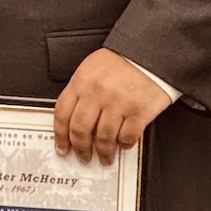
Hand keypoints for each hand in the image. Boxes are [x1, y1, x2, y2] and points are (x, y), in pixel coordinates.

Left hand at [53, 48, 172, 164]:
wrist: (150, 53)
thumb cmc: (120, 61)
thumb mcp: (90, 69)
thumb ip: (79, 91)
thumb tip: (71, 117)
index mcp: (81, 82)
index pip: (62, 114)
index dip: (60, 135)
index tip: (62, 147)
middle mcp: (97, 94)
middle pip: (80, 129)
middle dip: (80, 148)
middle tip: (82, 157)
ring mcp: (118, 103)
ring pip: (103, 137)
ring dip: (103, 152)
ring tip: (105, 157)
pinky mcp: (139, 111)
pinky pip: (127, 136)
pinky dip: (124, 145)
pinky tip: (123, 146)